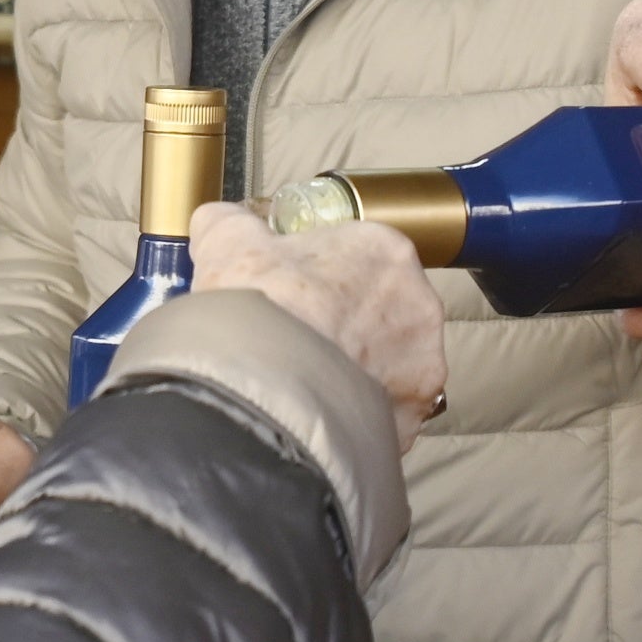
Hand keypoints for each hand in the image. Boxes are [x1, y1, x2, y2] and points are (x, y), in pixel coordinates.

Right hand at [189, 201, 446, 451]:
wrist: (264, 385)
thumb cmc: (258, 304)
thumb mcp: (227, 241)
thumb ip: (230, 224)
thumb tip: (220, 221)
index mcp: (386, 252)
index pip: (361, 258)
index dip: (322, 277)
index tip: (294, 293)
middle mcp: (419, 306)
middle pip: (382, 314)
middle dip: (347, 326)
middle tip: (299, 340)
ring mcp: (421, 368)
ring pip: (389, 368)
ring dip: (357, 374)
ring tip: (307, 385)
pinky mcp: (411, 419)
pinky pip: (385, 415)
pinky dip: (356, 417)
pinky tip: (320, 416)